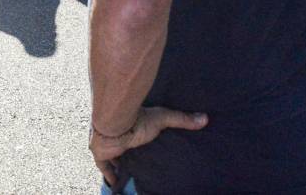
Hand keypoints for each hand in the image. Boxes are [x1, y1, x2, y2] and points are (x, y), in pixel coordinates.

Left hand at [90, 109, 207, 185]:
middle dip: (130, 159)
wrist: (115, 122)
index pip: (136, 138)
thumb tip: (205, 118)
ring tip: (131, 182)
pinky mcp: (100, 154)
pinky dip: (110, 177)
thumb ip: (182, 119)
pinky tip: (116, 185)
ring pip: (113, 159)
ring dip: (120, 168)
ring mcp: (109, 146)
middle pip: (125, 150)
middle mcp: (119, 136)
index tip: (148, 155)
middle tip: (142, 172)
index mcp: (132, 127)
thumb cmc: (138, 118)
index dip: (140, 147)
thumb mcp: (163, 118)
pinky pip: (104, 168)